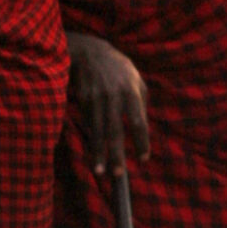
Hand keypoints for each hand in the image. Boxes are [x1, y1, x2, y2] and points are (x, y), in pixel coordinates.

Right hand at [68, 31, 149, 181]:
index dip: (141, 141)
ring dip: (98, 153)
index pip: (139, 121)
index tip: (144, 158)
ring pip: (97, 131)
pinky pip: (89, 124)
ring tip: (100, 172)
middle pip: (115, 130)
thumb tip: (143, 132)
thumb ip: (141, 105)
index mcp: (132, 91)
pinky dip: (92, 140)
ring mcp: (96, 98)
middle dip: (116, 154)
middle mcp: (114, 96)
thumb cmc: (120, 70)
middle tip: (119, 175)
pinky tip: (93, 154)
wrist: (91, 52)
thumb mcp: (136, 81)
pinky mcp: (82, 99)